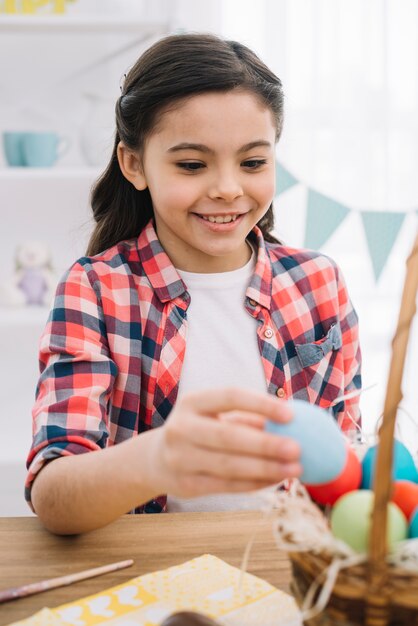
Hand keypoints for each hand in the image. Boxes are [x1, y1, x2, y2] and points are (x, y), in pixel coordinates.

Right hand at [146, 387, 301, 497]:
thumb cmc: (200, 430)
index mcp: (192, 402)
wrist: (156, 460)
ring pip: (229, 466)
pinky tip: (276, 480)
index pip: (229, 397)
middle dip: (266, 444)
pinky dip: (255, 484)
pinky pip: (227, 486)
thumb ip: (248, 418)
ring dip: (266, 469)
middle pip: (228, 436)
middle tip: (298, 449)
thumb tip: (293, 423)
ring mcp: (180, 459)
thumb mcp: (214, 416)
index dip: (260, 404)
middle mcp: (181, 428)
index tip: (291, 414)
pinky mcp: (186, 485)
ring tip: (296, 469)